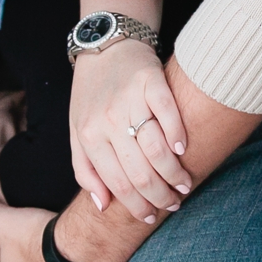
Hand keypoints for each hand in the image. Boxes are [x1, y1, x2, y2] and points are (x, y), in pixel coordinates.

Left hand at [69, 40, 191, 223]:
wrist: (104, 45)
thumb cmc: (91, 95)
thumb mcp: (77, 132)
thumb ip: (85, 170)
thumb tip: (103, 206)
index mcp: (90, 137)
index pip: (119, 184)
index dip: (138, 206)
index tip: (151, 216)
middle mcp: (108, 121)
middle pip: (140, 172)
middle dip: (160, 196)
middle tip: (173, 203)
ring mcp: (130, 101)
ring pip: (157, 149)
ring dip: (174, 172)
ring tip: (184, 184)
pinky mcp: (150, 81)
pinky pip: (168, 112)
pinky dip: (178, 133)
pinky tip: (183, 148)